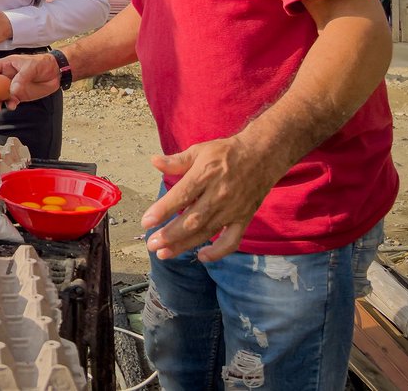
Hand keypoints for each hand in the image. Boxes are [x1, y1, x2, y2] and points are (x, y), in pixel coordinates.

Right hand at [0, 53, 60, 111]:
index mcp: (7, 65)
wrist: (56, 73)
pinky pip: (10, 101)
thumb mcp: (32, 66)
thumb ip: (22, 78)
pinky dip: (9, 104)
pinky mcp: (19, 95)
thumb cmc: (43, 64)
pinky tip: (12, 105)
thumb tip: (12, 90)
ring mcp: (12, 86)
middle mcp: (7, 76)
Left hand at [140, 136, 284, 262]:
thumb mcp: (199, 150)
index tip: (146, 222)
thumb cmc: (225, 152)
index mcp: (205, 174)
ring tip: (164, 254)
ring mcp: (233, 209)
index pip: (181, 195)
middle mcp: (219, 194)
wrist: (262, 156)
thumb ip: (177, 161)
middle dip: (170, 234)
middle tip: (152, 244)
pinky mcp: (244, 218)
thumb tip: (154, 162)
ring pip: (207, 232)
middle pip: (192, 219)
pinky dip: (218, 251)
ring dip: (185, 245)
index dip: (163, 210)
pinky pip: (232, 240)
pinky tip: (202, 257)